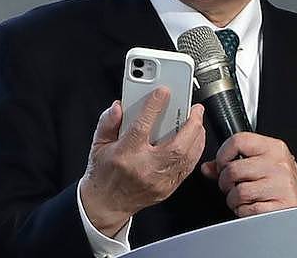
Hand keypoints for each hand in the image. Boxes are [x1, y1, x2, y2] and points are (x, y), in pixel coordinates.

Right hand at [80, 87, 205, 236]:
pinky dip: (195, 151)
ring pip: (186, 157)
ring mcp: (159, 180)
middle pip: (175, 145)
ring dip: (197, 136)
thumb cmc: (103, 173)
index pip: (142, 126)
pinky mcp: (168, 188)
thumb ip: (107, 122)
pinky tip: (195, 140)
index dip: (154, 106)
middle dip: (191, 124)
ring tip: (197, 121)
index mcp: (125, 154)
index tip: (163, 92)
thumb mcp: (98, 144)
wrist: (106, 204)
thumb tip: (118, 107)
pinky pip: (187, 168)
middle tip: (195, 109)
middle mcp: (145, 168)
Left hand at [200, 132, 296, 217]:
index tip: (221, 165)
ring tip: (242, 199)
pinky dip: (243, 212)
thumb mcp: (264, 163)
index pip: (238, 140)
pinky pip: (248, 210)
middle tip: (231, 187)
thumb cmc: (283, 183)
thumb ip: (235, 161)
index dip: (222, 154)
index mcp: (274, 148)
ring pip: (238, 192)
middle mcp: (279, 165)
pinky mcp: (281, 207)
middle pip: (233, 169)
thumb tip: (208, 168)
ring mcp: (281, 186)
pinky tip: (251, 208)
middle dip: (225, 182)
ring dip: (233, 200)